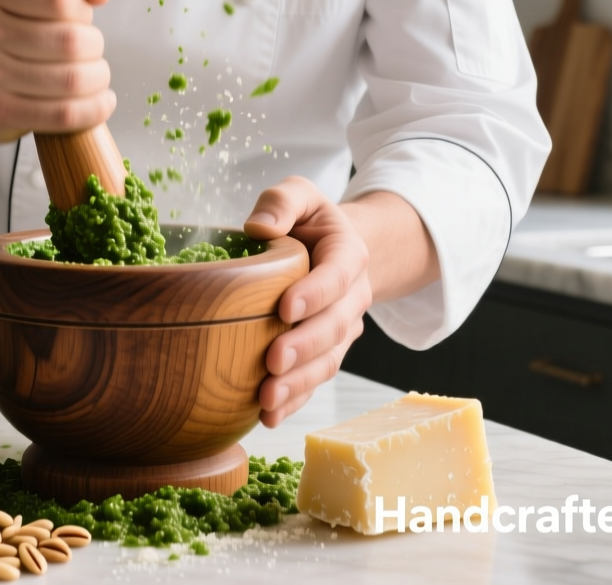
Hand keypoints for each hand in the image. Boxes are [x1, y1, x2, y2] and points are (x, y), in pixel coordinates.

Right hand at [0, 0, 114, 142]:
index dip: (83, 10)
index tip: (79, 18)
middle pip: (70, 41)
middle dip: (94, 47)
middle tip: (90, 50)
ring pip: (71, 80)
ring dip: (98, 78)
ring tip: (95, 75)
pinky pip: (62, 114)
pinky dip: (94, 109)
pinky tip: (99, 101)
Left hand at [244, 177, 373, 427]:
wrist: (334, 251)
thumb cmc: (309, 223)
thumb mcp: (301, 195)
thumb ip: (283, 201)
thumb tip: (258, 227)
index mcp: (348, 255)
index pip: (337, 275)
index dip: (315, 293)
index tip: (285, 308)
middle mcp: (352, 298)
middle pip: (335, 327)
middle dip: (305, 346)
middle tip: (274, 361)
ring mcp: (342, 331)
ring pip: (328, 362)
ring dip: (299, 384)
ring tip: (266, 399)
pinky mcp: (326, 355)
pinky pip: (315, 382)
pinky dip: (295, 402)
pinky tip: (269, 416)